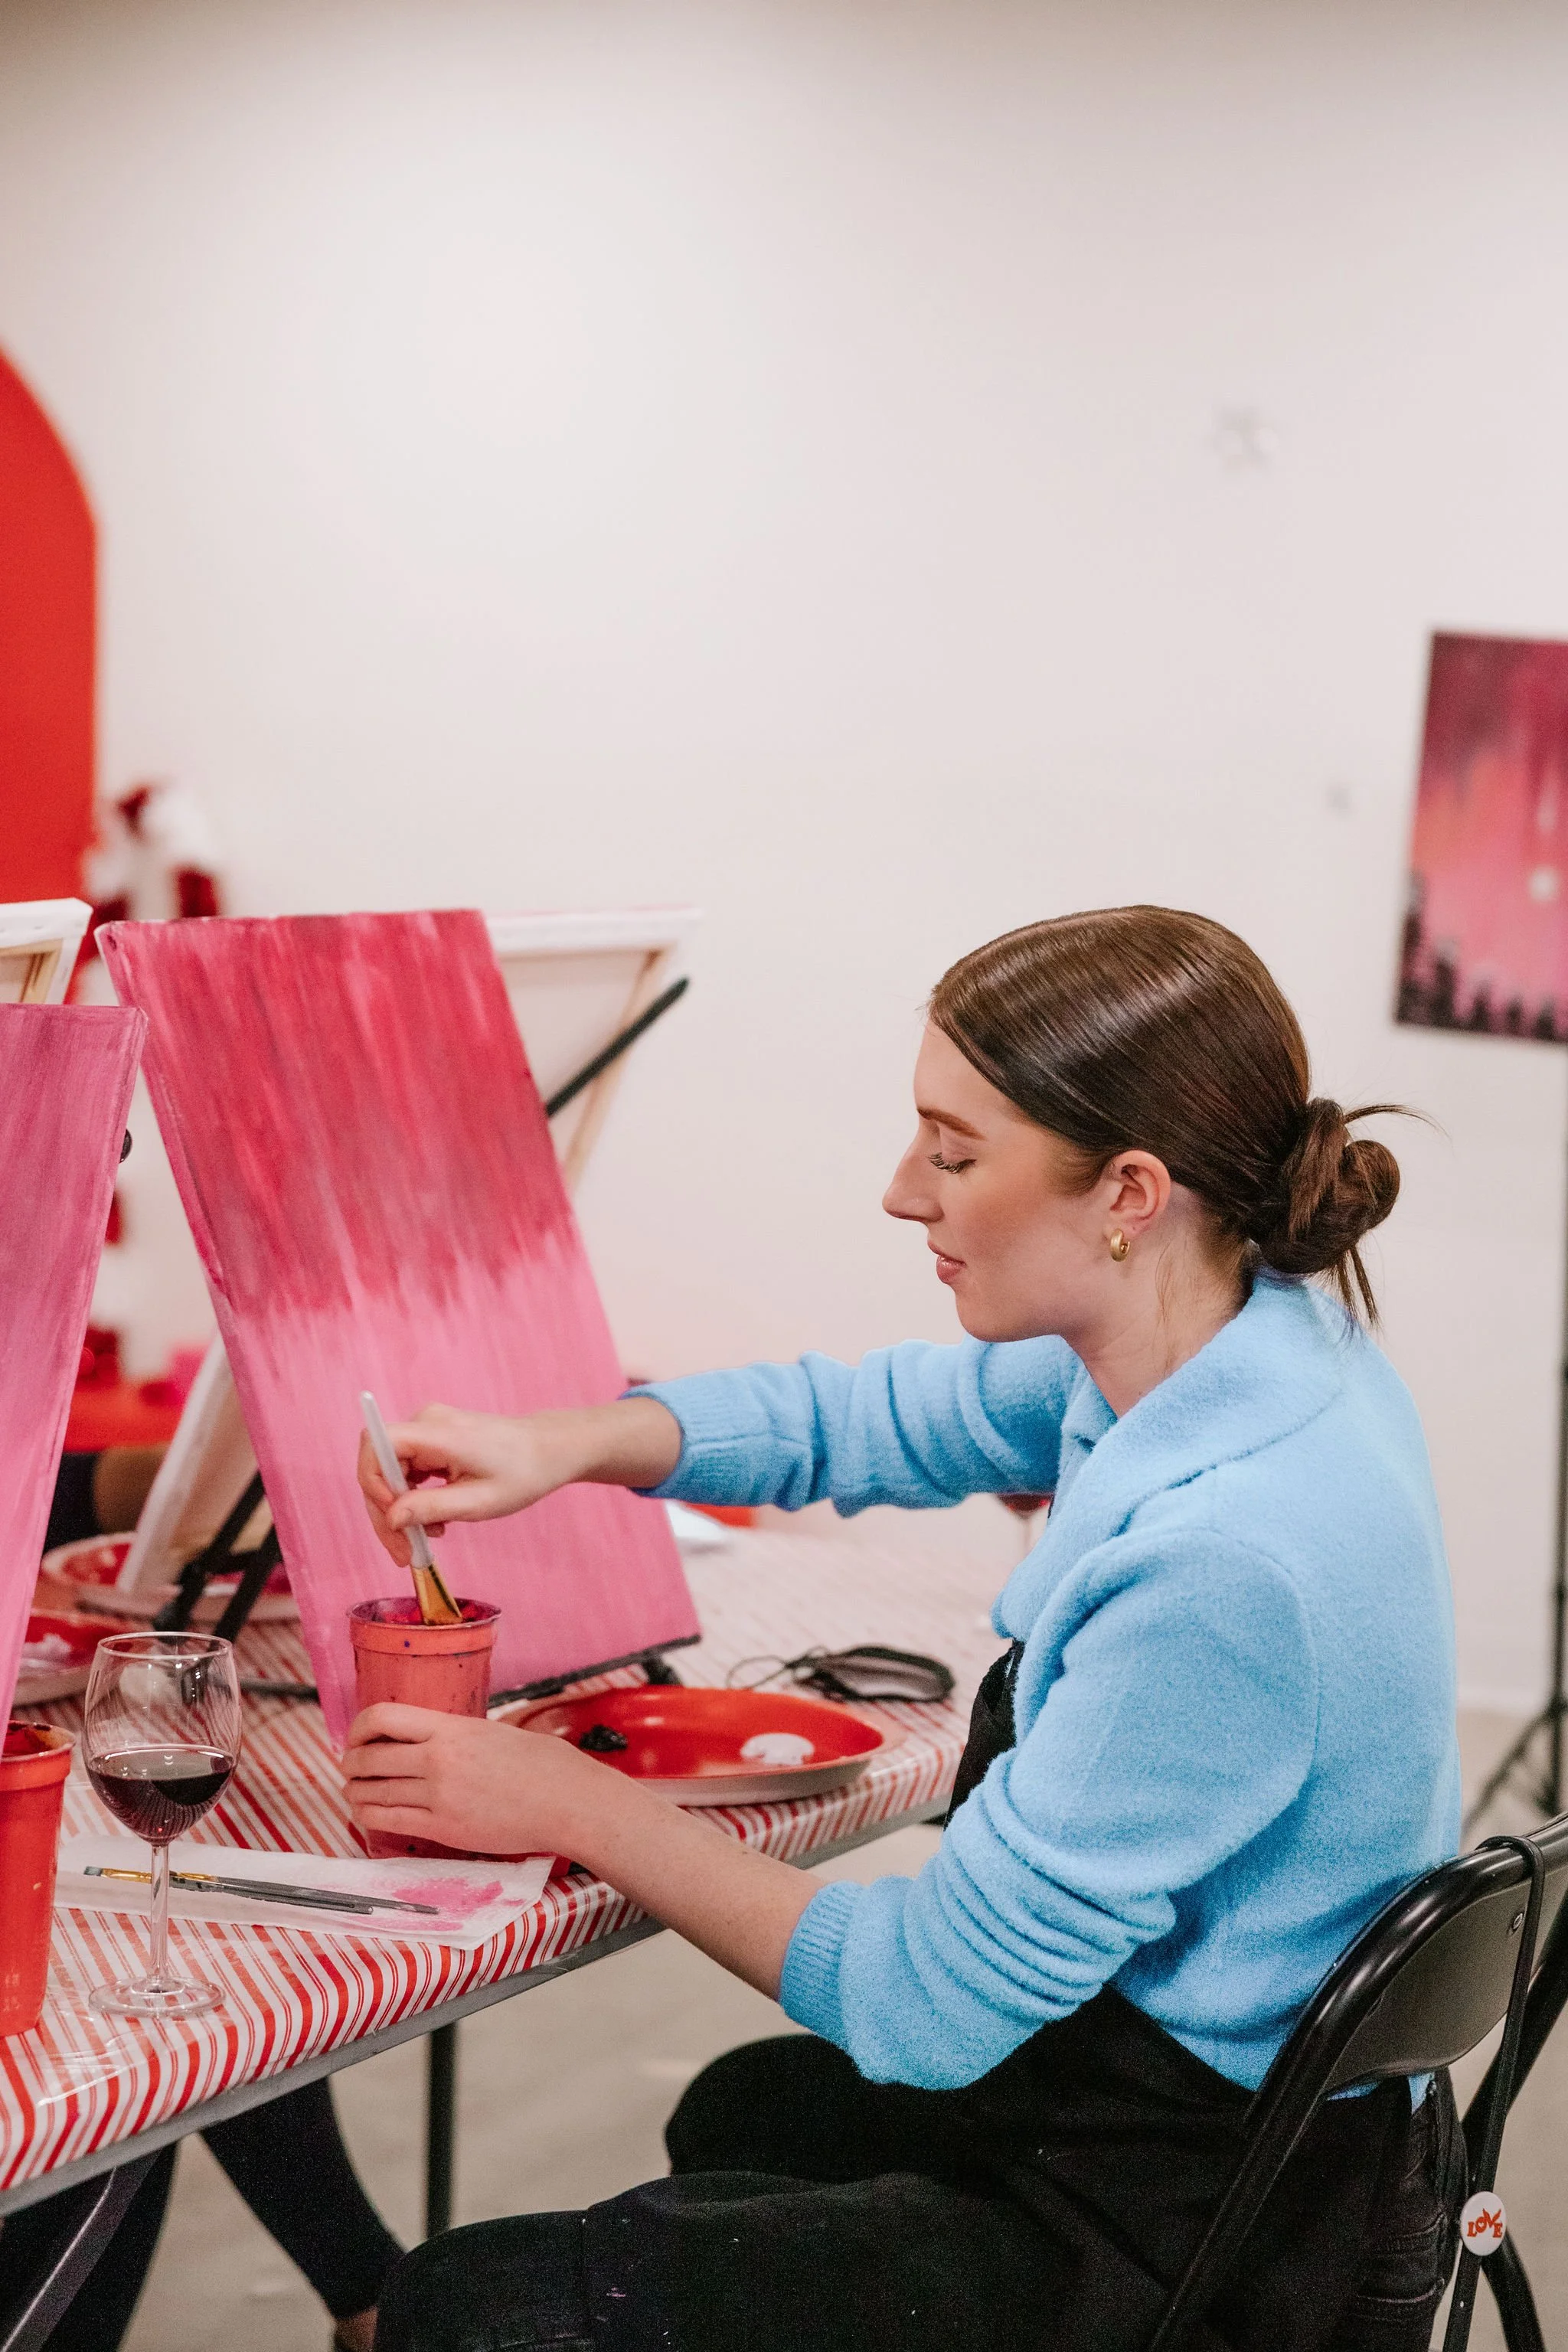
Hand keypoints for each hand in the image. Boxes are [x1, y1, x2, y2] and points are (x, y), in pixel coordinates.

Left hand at [342, 1704, 613, 1857]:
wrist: (567, 1802)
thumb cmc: (542, 1764)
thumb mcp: (494, 1732)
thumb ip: (456, 1734)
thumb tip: (429, 1737)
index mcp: (451, 1728)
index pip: (382, 1717)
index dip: (359, 1728)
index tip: (358, 1737)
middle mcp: (438, 1759)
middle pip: (369, 1757)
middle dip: (352, 1763)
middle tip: (352, 1767)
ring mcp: (439, 1796)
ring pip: (373, 1792)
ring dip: (355, 1792)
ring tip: (355, 1792)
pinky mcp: (444, 1829)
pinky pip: (389, 1821)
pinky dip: (370, 1816)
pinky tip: (369, 1813)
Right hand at [356, 1397, 683, 1565]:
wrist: (549, 1450)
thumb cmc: (522, 1473)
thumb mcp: (479, 1502)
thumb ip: (432, 1508)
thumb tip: (391, 1517)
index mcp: (437, 1432)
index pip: (375, 1443)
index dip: (372, 1481)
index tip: (394, 1516)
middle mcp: (426, 1423)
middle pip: (378, 1466)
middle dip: (385, 1513)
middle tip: (403, 1553)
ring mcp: (427, 1431)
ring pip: (389, 1474)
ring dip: (399, 1512)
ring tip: (426, 1540)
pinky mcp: (432, 1442)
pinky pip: (405, 1472)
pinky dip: (412, 1501)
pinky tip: (434, 1523)